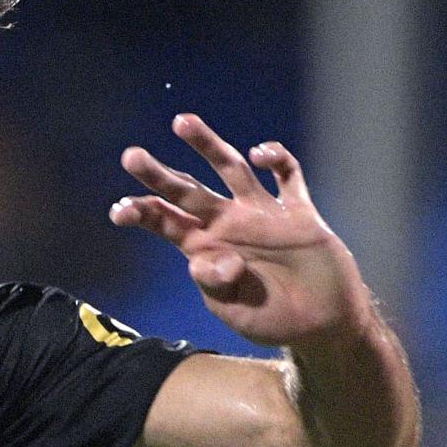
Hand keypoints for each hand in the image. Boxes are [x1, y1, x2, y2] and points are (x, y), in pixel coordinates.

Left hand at [109, 117, 367, 349]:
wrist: (326, 325)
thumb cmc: (274, 321)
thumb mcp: (236, 313)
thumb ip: (215, 286)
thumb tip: (207, 260)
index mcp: (207, 250)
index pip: (167, 224)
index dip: (143, 213)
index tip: (119, 210)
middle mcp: (230, 225)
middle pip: (188, 191)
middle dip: (159, 175)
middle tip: (130, 156)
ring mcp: (263, 215)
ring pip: (230, 170)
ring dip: (207, 146)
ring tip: (181, 121)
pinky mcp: (299, 213)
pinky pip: (287, 176)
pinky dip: (276, 159)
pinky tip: (259, 155)